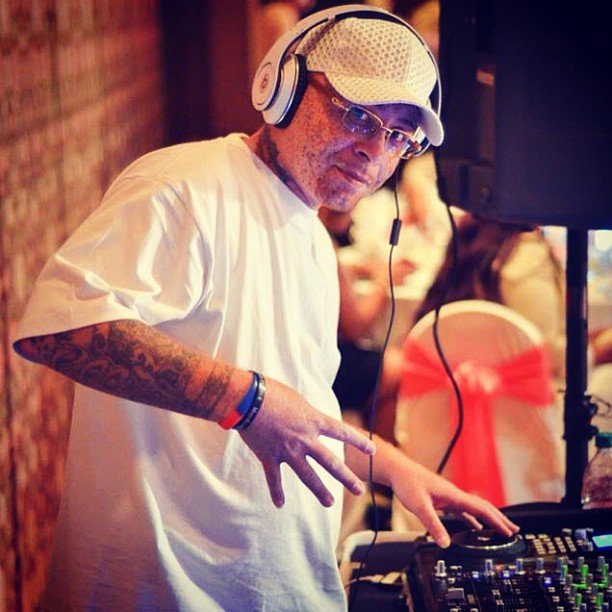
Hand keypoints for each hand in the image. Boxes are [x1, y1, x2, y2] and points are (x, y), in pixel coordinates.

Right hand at [239, 377, 375, 507]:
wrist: (248, 400)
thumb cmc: (271, 391)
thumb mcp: (297, 398)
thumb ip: (305, 412)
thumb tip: (308, 417)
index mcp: (313, 421)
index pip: (342, 433)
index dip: (359, 442)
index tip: (372, 450)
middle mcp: (304, 439)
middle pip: (330, 462)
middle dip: (347, 478)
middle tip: (360, 490)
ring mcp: (287, 451)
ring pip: (307, 476)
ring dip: (320, 490)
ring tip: (330, 503)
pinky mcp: (269, 457)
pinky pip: (274, 479)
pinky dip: (276, 492)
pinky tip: (280, 504)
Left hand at [389, 455, 518, 547]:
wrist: (398, 471)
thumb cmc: (408, 483)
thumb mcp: (419, 506)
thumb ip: (433, 525)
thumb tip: (446, 544)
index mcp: (454, 495)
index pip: (481, 509)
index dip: (497, 521)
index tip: (510, 532)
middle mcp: (455, 495)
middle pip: (483, 508)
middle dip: (499, 520)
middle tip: (515, 531)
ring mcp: (449, 497)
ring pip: (475, 509)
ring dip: (489, 519)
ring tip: (501, 530)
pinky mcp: (443, 499)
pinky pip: (463, 511)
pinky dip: (473, 519)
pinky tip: (475, 527)